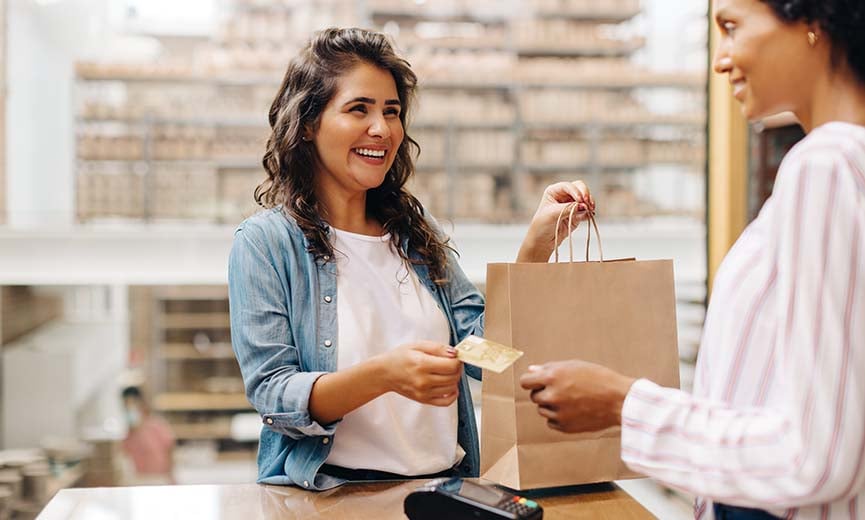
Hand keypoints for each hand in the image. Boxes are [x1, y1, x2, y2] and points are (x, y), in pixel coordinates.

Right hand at [380, 342, 462, 405]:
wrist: (385, 373)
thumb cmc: (400, 357)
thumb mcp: (417, 345)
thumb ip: (437, 348)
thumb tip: (455, 353)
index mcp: (422, 364)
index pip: (452, 366)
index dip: (458, 360)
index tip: (455, 357)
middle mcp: (424, 381)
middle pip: (453, 377)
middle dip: (457, 369)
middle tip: (452, 363)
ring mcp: (424, 393)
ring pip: (452, 388)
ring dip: (454, 379)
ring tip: (447, 372)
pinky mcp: (424, 400)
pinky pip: (446, 402)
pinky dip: (452, 394)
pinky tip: (449, 386)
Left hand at [518, 181, 594, 262]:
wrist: (543, 241)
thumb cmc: (541, 225)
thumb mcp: (551, 215)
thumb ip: (567, 209)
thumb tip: (583, 206)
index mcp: (554, 191)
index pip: (568, 186)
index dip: (576, 191)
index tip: (580, 199)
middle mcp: (564, 195)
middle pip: (580, 188)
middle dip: (585, 194)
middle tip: (588, 203)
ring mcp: (572, 204)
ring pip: (585, 199)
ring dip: (589, 203)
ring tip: (590, 210)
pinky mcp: (577, 214)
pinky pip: (587, 211)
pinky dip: (589, 212)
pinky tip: (590, 216)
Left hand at [519, 360, 634, 432]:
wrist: (619, 400)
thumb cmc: (599, 379)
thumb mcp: (574, 366)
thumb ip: (550, 368)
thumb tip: (531, 370)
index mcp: (553, 377)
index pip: (525, 381)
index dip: (531, 380)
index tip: (537, 382)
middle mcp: (553, 395)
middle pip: (534, 397)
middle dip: (544, 393)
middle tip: (562, 390)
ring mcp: (559, 413)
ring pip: (542, 410)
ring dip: (551, 405)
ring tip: (571, 400)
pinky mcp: (565, 427)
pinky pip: (551, 422)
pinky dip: (558, 418)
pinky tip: (574, 410)